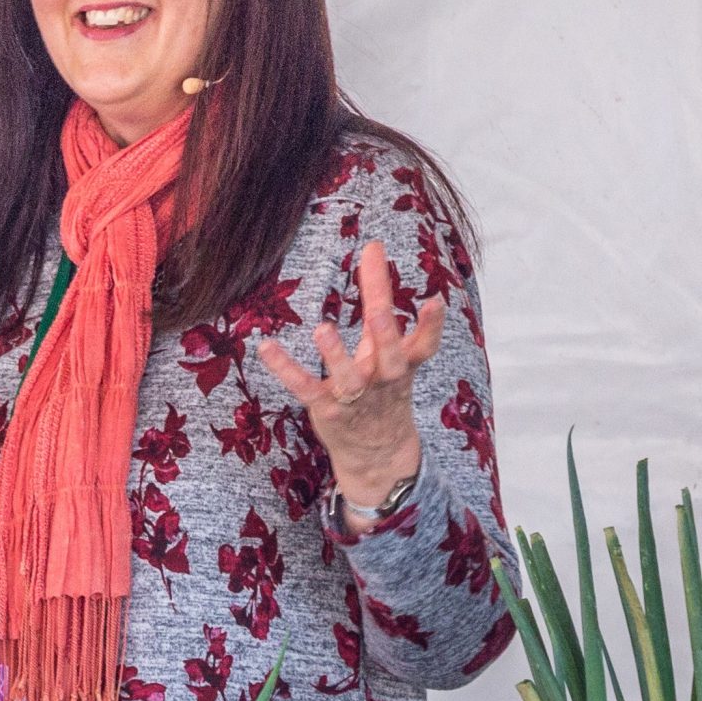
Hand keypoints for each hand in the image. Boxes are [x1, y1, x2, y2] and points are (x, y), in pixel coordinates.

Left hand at [255, 240, 442, 530]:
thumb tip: (374, 247)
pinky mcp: (326, 408)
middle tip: (380, 312)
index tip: (434, 300)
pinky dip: (285, 369)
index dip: (430, 323)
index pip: (420, 342)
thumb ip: (381, 298)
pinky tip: (267, 347)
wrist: (377, 452)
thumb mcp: (390, 347)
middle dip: (386, 335)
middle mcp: (383, 380)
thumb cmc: (383, 387)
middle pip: (389, 357)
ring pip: (347, 378)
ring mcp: (355, 397)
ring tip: (322, 330)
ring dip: (335, 355)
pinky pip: (304, 387)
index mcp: (403, 365)